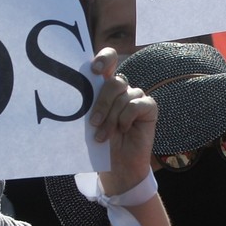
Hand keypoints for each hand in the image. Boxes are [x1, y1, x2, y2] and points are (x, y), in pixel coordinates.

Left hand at [91, 48, 158, 194]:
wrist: (116, 166)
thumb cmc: (100, 143)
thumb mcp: (90, 122)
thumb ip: (89, 104)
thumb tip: (77, 93)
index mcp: (105, 87)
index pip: (109, 60)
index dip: (104, 58)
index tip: (94, 70)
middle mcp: (122, 89)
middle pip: (114, 82)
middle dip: (102, 103)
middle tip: (93, 123)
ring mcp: (136, 97)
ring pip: (124, 95)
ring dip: (111, 118)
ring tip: (103, 136)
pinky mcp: (149, 108)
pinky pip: (136, 105)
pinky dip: (126, 118)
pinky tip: (124, 130)